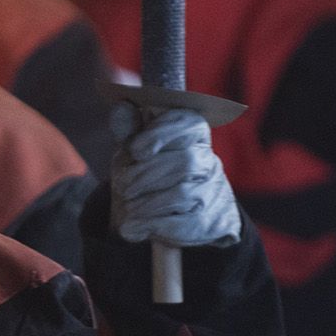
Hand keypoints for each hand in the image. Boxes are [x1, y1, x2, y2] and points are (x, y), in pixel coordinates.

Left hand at [111, 109, 240, 250]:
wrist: (168, 218)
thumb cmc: (150, 175)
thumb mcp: (135, 151)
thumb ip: (130, 130)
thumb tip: (121, 107)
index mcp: (194, 135)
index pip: (189, 123)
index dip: (163, 133)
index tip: (136, 150)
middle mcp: (209, 161)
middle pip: (184, 162)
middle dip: (147, 175)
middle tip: (122, 187)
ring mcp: (214, 192)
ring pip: (184, 193)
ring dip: (148, 204)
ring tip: (128, 210)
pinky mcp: (212, 221)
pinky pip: (186, 223)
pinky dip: (156, 225)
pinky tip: (135, 228)